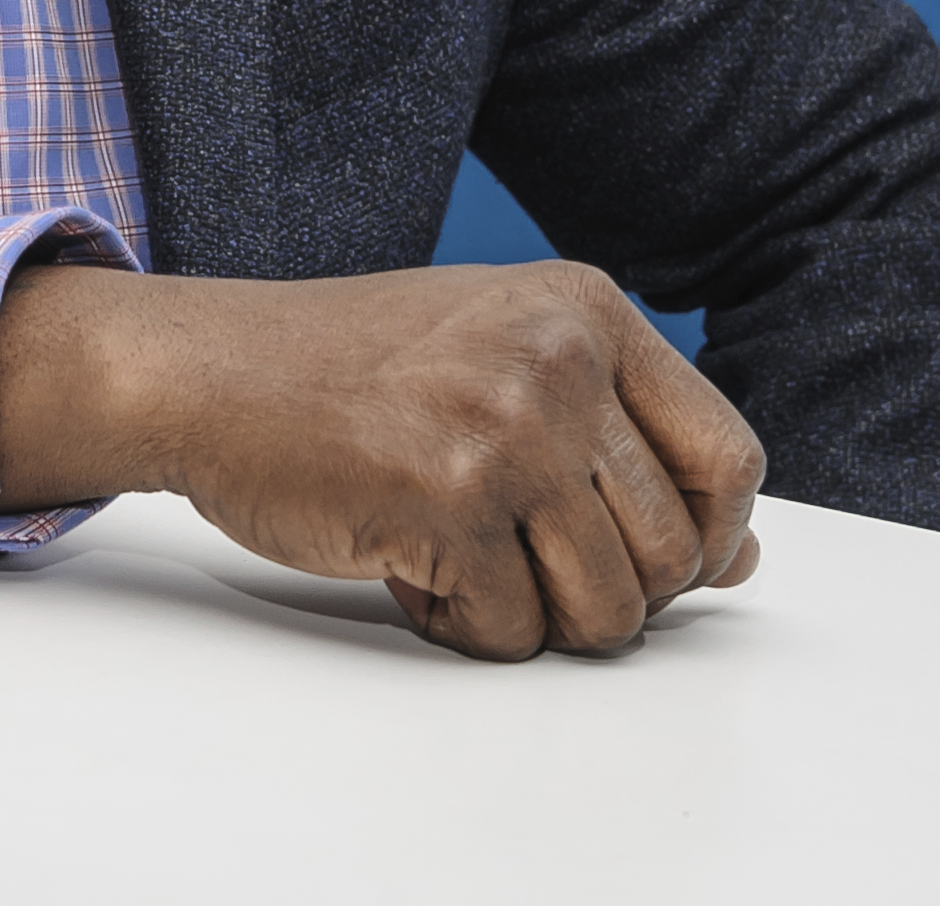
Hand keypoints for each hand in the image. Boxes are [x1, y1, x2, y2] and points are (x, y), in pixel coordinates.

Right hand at [0, 259, 763, 659]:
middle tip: (525, 569)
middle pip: (670, 552)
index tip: (657, 560)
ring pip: (604, 607)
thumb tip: (734, 557)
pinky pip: (510, 630)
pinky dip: (459, 626)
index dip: (708, 537)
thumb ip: (618, 434)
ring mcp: (505, 428)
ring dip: (536, 619)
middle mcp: (558, 359)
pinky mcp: (446, 501)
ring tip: (466, 567)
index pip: (728, 457)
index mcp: (585, 310)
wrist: (205, 369)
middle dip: (607, 593)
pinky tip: (407, 566)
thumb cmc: (343, 367)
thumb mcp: (498, 351)